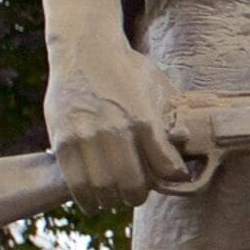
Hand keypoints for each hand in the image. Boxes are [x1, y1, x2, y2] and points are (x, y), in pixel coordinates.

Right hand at [43, 40, 185, 204]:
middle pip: (133, 185)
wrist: (85, 48)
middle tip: (137, 193)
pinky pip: (76, 184)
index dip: (170, 177)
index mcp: (143, 118)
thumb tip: (186, 144)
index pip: (165, 167)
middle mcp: (114, 130)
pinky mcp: (63, 141)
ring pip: (104, 189)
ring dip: (113, 200)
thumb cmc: (126, 68)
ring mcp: (86, 137)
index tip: (169, 176)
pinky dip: (87, 200)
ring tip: (115, 197)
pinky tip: (93, 201)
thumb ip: (172, 117)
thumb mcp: (158, 86)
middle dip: (138, 195)